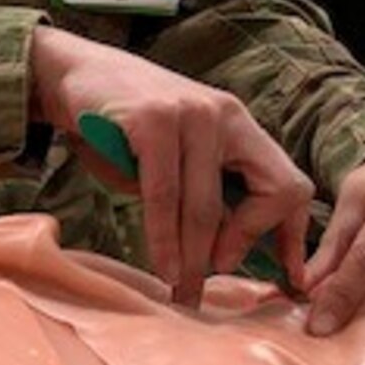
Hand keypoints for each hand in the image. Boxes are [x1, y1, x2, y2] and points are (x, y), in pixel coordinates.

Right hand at [30, 26, 313, 306]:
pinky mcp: (153, 120)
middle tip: (211, 289)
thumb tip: (228, 256)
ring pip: (207, 206)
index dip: (291, 236)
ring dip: (195, 259)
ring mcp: (192, 114)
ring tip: (183, 291)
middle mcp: (226, 115)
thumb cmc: (127, 130)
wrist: (74, 73)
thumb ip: (205, 195)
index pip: (291, 185)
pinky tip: (163, 266)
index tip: (284, 277)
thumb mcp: (179, 160)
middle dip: (240, 253)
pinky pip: (165, 196)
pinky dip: (163, 239)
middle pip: (268, 195)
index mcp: (242, 126)